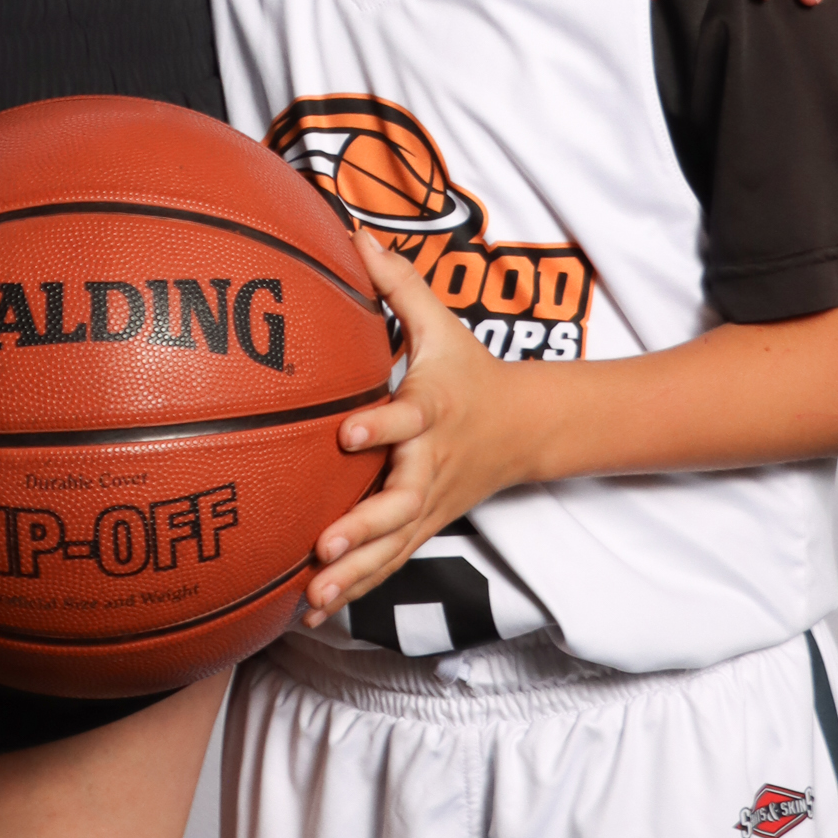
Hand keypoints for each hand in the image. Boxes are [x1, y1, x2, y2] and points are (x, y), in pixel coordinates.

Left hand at [303, 235, 532, 622]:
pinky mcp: (422, 529)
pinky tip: (313, 609)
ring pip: (391, 547)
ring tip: (312, 594)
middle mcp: (431, 465)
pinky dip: (354, 587)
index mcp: (433, 410)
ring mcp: (429, 504)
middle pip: (400, 503)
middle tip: (325, 542)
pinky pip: (388, 564)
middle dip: (364, 526)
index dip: (381, 427)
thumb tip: (352, 227)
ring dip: (353, 573)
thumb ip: (396, 279)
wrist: (525, 429)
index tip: (346, 432)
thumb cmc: (468, 369)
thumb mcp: (440, 321)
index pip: (407, 418)